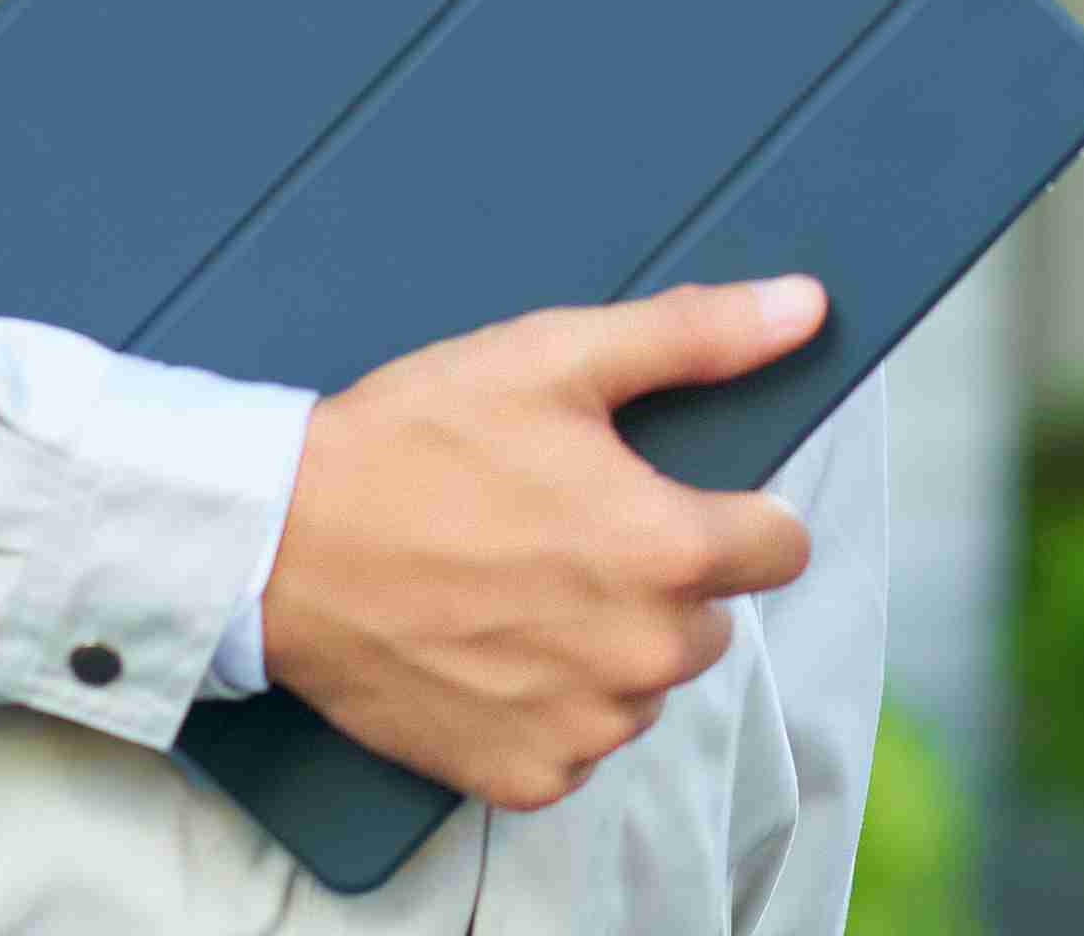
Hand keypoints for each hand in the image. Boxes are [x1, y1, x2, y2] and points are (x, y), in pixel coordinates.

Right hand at [258, 276, 825, 813]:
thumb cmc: (414, 442)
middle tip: (565, 533)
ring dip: (606, 648)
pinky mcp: (523, 776)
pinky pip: (578, 746)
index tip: (675, 499)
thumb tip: (803, 307)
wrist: (279, 544)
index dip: (736, 514)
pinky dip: (547, 709)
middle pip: (708, 619)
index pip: (781, 546)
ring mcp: (583, 726)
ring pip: (643, 685)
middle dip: (660, 579)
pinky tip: (490, 649)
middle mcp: (642, 655)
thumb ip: (696, 336)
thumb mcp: (556, 359)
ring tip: (516, 587)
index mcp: (668, 552)